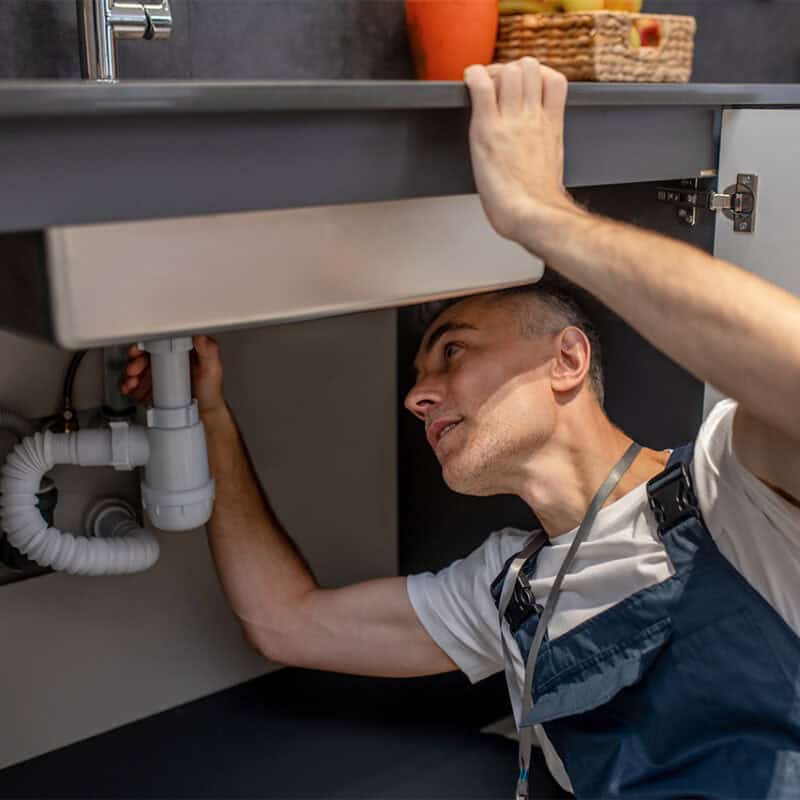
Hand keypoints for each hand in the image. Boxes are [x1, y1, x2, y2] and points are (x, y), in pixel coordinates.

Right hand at [120, 335, 225, 418]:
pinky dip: (127, 386)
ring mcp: (157, 375)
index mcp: (179, 351)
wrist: (205, 415)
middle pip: (143, 355)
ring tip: (131, 382)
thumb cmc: (210, 391)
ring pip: (135, 370)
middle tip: (134, 369)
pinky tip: (129, 389)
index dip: (146, 343)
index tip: (140, 349)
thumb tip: (199, 334)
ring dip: (129, 374)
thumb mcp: (213, 368)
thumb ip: (209, 350)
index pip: (158, 341)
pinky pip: (133, 385)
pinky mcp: (150, 389)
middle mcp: (166, 361)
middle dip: (134, 361)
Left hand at [463, 58, 580, 245]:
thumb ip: (545, 147)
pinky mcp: (488, 129)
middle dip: (512, 69)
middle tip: (497, 86)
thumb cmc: (538, 202)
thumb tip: (537, 152)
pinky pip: (481, 86)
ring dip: (494, 73)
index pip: (555, 80)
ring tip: (483, 88)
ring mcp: (511, 121)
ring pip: (509, 71)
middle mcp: (533, 118)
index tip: (524, 85)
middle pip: (530, 67)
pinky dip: (473, 76)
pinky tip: (469, 81)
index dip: (538, 74)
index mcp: (550, 126)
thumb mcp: (552, 165)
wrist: (531, 215)